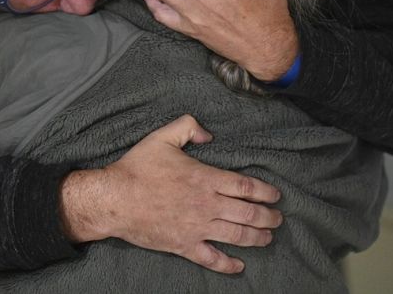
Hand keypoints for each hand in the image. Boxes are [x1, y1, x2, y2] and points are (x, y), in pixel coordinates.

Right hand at [60, 115, 282, 273]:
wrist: (114, 199)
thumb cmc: (137, 168)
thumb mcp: (162, 137)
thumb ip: (188, 127)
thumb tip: (209, 134)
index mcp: (204, 178)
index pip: (245, 186)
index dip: (265, 192)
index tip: (276, 195)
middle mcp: (206, 205)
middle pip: (248, 213)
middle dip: (268, 217)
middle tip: (277, 218)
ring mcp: (197, 227)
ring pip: (237, 236)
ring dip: (257, 238)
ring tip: (268, 237)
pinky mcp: (184, 245)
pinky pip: (212, 259)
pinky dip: (228, 264)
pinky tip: (239, 265)